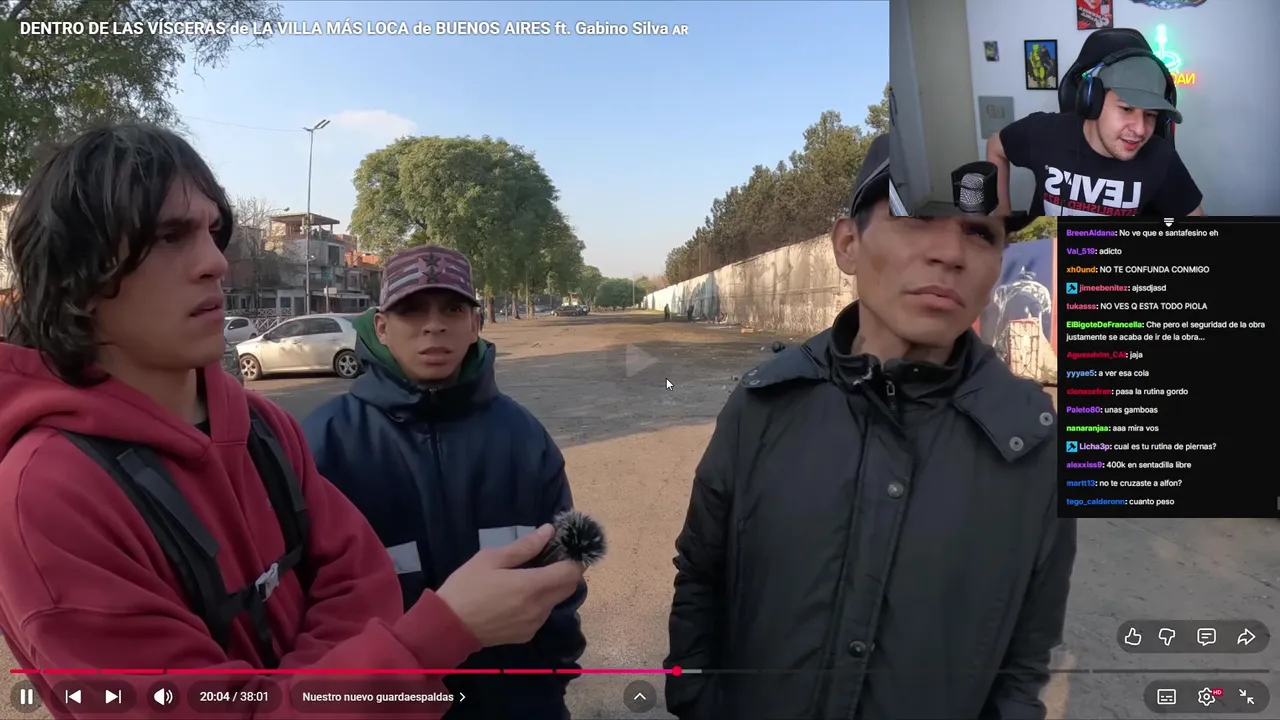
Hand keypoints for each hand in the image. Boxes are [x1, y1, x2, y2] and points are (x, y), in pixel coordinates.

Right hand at [435, 524, 584, 646]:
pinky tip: (517, 597)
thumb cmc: (467, 587)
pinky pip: (542, 614)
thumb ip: (524, 546)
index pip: (572, 573)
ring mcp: (534, 624)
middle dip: (565, 572)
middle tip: (549, 558)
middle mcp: (540, 608)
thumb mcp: (491, 559)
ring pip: (555, 601)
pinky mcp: (526, 635)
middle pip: (569, 588)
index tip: (567, 548)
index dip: (575, 559)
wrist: (448, 627)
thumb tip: (548, 531)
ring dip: (551, 588)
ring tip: (528, 577)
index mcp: (532, 587)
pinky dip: (538, 602)